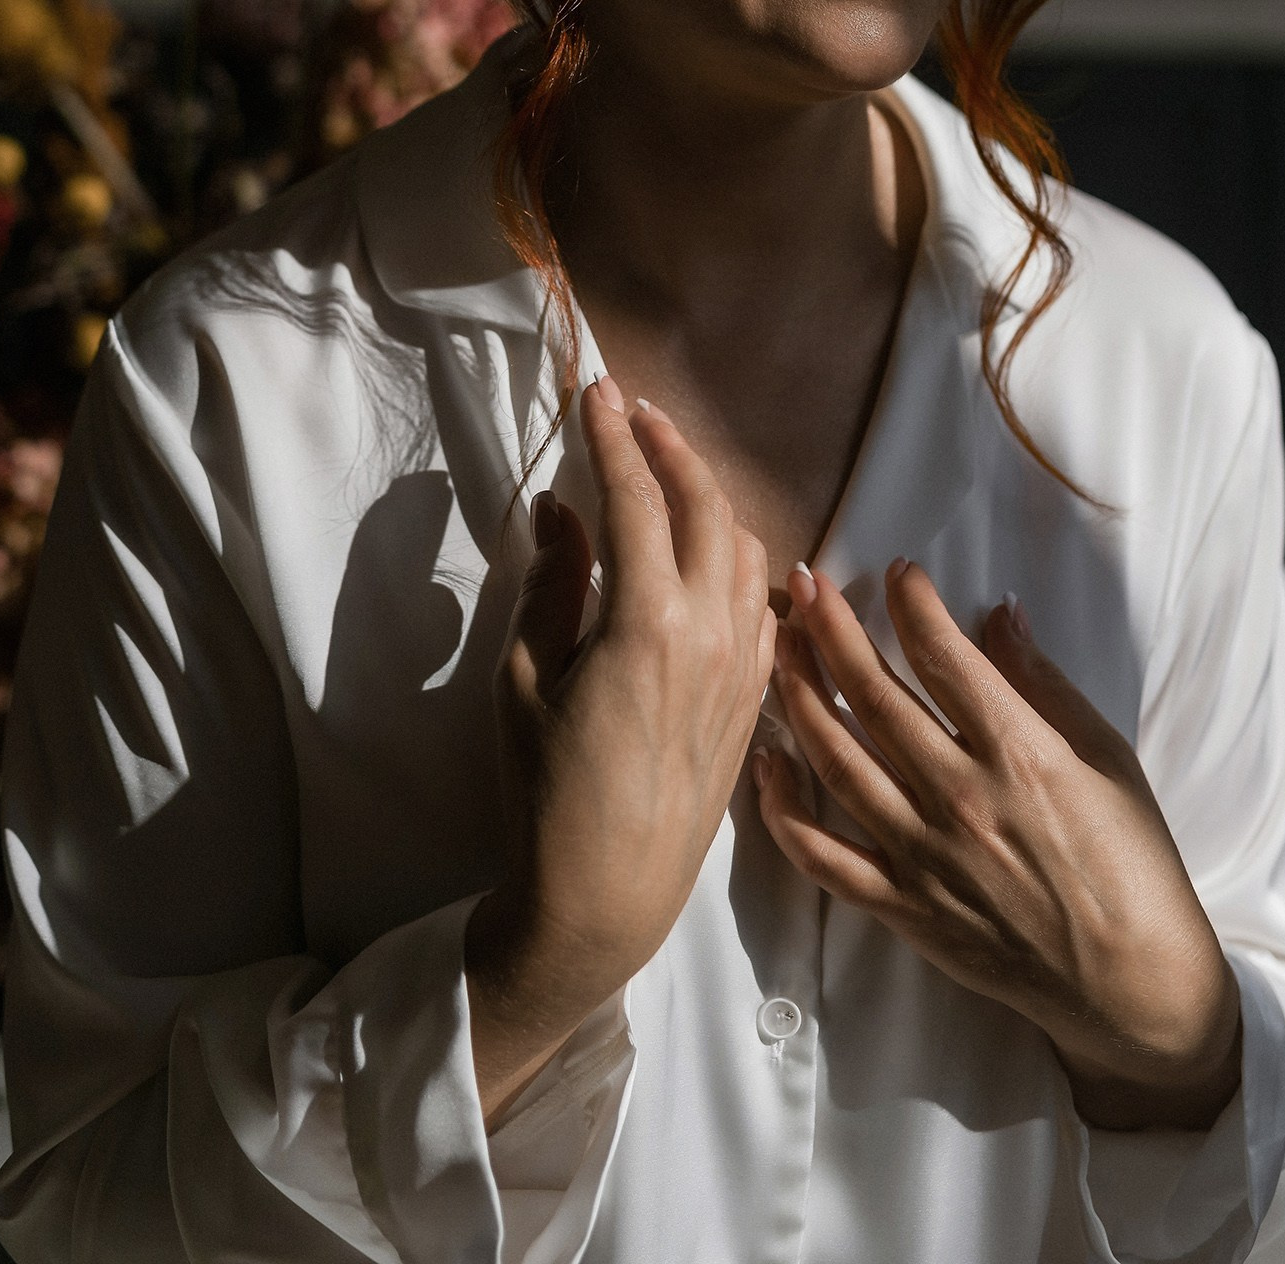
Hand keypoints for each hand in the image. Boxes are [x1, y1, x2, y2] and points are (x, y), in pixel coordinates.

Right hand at [466, 378, 775, 1126]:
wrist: (607, 895)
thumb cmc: (546, 793)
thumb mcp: (524, 681)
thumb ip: (550, 584)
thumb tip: (560, 508)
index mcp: (646, 620)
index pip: (634, 496)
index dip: (612, 436)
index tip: (595, 390)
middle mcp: (709, 630)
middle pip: (702, 505)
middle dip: (668, 448)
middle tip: (634, 413)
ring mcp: (742, 664)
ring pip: (743, 547)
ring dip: (706, 497)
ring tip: (669, 472)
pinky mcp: (754, 697)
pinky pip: (760, 602)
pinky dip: (737, 558)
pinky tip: (710, 554)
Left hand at [756, 562, 1242, 1131]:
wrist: (1133, 987)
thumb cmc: (1134, 866)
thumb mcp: (1107, 759)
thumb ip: (1045, 685)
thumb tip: (999, 614)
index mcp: (1018, 755)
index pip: (945, 657)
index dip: (913, 604)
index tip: (897, 571)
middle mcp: (960, 799)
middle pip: (875, 697)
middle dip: (835, 629)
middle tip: (808, 580)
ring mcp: (924, 857)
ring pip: (837, 762)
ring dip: (800, 696)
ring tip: (780, 646)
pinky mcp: (903, 909)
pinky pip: (825, 857)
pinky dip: (785, 811)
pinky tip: (766, 764)